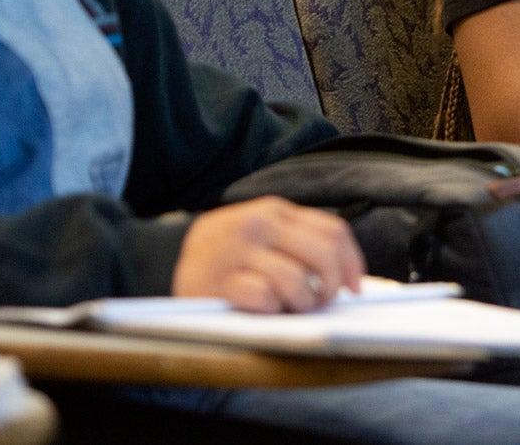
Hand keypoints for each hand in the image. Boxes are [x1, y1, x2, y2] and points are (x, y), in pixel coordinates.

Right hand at [174, 198, 365, 311]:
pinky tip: (263, 308)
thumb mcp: (260, 231)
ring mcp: (238, 252)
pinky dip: (271, 309)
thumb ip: (297, 239)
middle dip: (331, 286)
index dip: (352, 263)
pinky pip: (265, 299)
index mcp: (274, 210)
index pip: (333, 231)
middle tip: (323, 302)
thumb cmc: (225, 251)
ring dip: (301, 303)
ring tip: (291, 308)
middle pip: (323, 255)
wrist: (165, 258)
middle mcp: (258, 225)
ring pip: (296, 281)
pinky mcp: (221, 282)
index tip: (354, 287)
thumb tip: (345, 271)